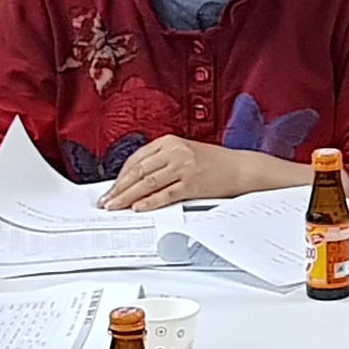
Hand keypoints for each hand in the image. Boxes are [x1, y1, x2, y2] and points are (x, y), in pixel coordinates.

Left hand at [102, 136, 291, 211]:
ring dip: (127, 197)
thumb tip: (137, 179)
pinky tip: (139, 207)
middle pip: (138, 171)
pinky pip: (165, 194)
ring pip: (147, 183)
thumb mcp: (186, 152)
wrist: (242, 168)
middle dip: (119, 188)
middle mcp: (175, 151)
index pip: (137, 158)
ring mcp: (184, 167)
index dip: (120, 175)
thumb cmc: (216, 162)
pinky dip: (150, 202)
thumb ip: (162, 161)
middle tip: (107, 200)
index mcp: (170, 141)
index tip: (111, 187)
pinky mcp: (192, 183)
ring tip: (116, 206)